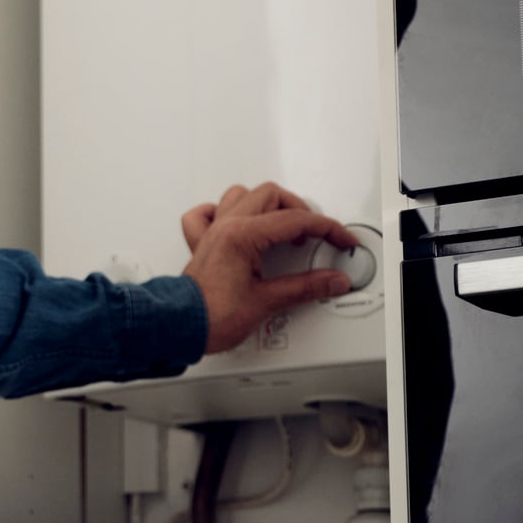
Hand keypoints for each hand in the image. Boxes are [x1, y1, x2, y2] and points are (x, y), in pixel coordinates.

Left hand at [178, 181, 358, 354]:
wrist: (180, 326)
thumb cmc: (212, 316)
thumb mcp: (267, 301)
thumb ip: (304, 287)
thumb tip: (332, 280)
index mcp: (242, 235)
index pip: (295, 220)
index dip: (326, 228)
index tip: (342, 239)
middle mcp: (224, 226)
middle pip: (270, 195)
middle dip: (299, 210)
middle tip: (315, 234)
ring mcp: (212, 232)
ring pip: (241, 196)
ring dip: (266, 206)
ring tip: (284, 228)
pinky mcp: (203, 244)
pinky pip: (207, 213)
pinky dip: (224, 213)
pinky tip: (237, 224)